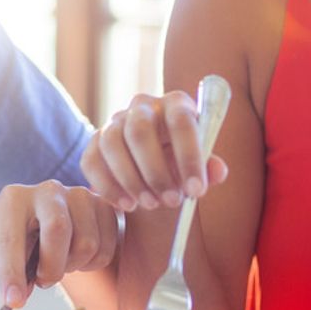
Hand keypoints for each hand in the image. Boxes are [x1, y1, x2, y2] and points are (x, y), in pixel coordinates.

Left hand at [0, 181, 120, 309]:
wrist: (50, 214)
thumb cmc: (25, 234)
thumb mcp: (7, 249)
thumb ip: (10, 271)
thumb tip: (19, 298)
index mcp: (14, 200)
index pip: (11, 238)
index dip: (12, 273)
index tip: (14, 301)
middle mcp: (48, 191)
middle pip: (58, 229)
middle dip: (52, 267)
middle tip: (43, 281)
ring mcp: (80, 195)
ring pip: (86, 244)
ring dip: (72, 266)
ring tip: (61, 261)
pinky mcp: (104, 206)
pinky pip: (105, 250)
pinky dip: (91, 265)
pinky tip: (77, 255)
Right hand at [80, 91, 228, 211]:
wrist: (153, 163)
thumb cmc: (181, 159)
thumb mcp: (199, 161)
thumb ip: (209, 167)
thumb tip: (218, 171)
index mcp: (175, 104)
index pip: (181, 121)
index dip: (189, 156)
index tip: (197, 191)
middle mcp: (142, 106)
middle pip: (140, 131)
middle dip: (156, 171)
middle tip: (172, 202)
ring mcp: (115, 121)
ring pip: (112, 144)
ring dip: (131, 179)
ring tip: (150, 205)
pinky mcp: (95, 141)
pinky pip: (92, 160)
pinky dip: (108, 186)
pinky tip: (127, 206)